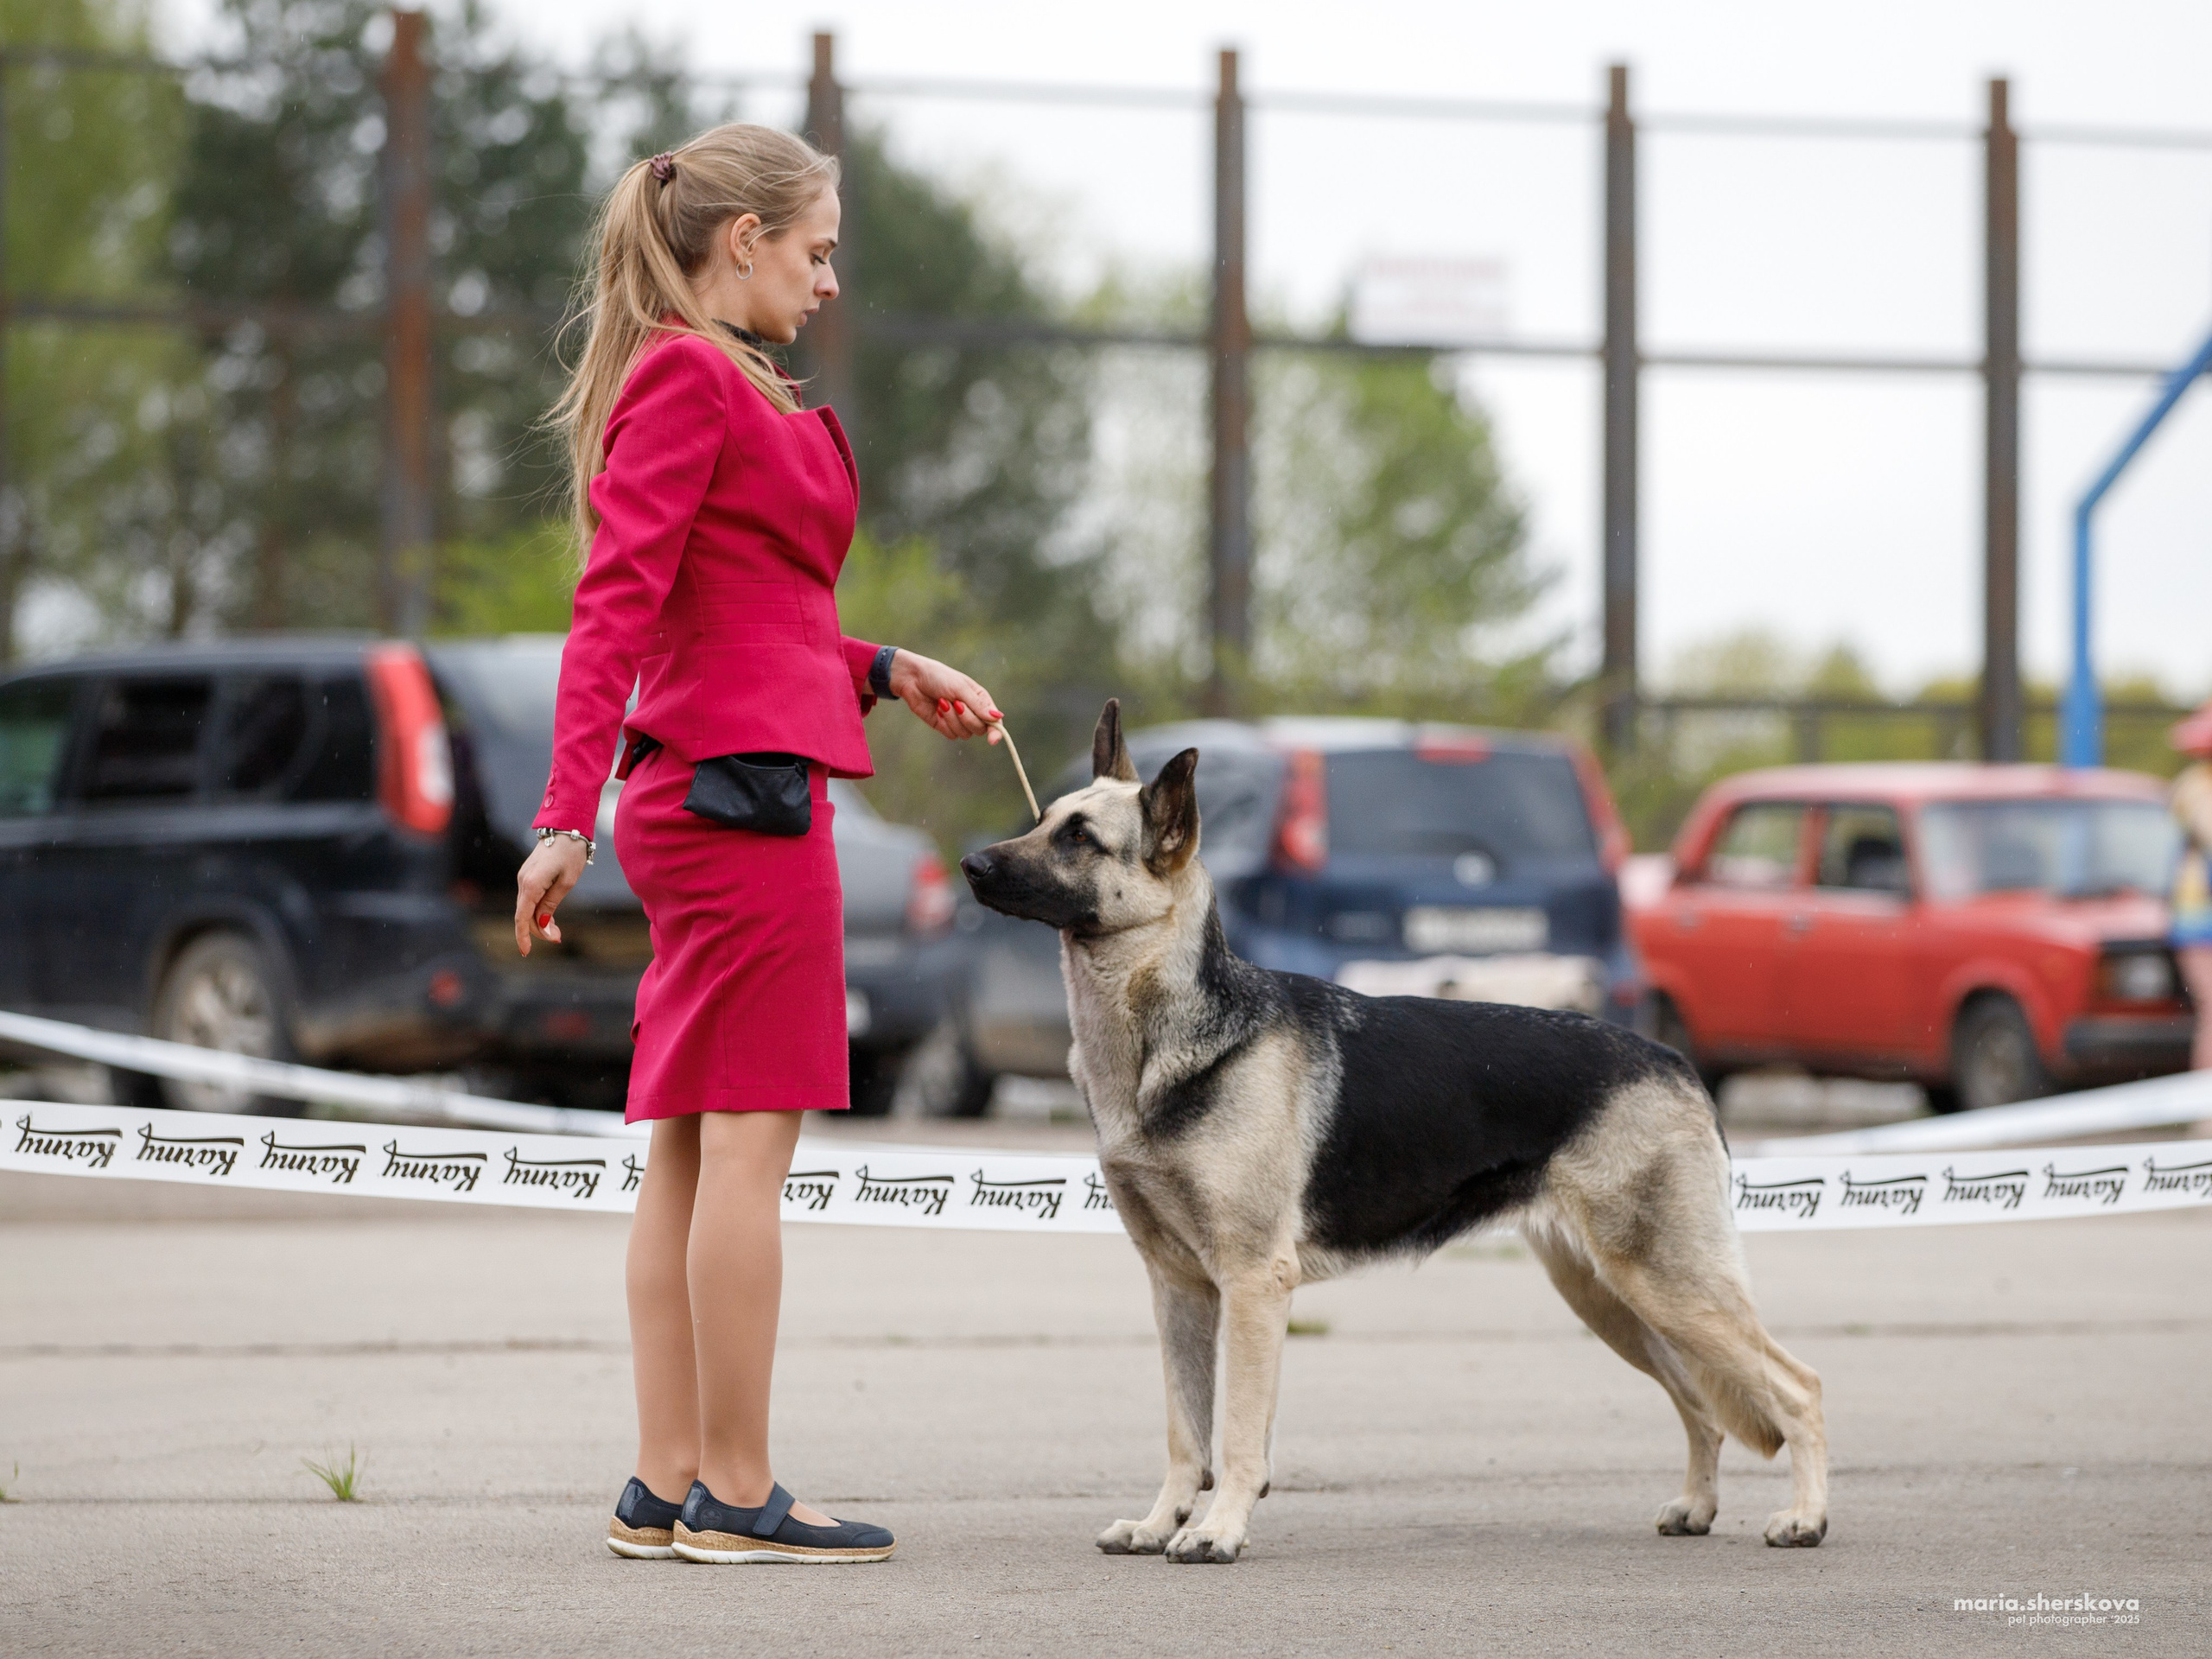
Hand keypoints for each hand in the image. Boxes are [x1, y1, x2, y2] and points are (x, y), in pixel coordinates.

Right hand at [513, 836, 589, 955]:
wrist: (567, 828)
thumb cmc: (570, 854)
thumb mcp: (567, 882)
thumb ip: (551, 903)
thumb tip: (541, 924)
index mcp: (531, 884)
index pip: (521, 917)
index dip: (523, 936)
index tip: (526, 952)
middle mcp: (523, 882)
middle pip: (524, 915)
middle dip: (538, 931)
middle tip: (559, 938)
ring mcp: (524, 878)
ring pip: (527, 908)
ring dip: (539, 921)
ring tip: (558, 931)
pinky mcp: (529, 875)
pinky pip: (530, 898)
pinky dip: (538, 911)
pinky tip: (549, 918)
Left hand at [888, 650, 1002, 744]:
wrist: (913, 679)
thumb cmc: (939, 677)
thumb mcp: (961, 688)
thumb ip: (979, 705)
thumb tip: (998, 717)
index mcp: (981, 700)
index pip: (994, 721)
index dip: (996, 732)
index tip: (992, 740)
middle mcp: (972, 712)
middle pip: (980, 729)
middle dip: (967, 718)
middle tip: (956, 703)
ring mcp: (958, 721)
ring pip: (965, 734)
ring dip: (953, 719)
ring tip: (942, 702)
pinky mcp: (944, 726)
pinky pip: (951, 734)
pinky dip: (944, 723)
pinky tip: (937, 709)